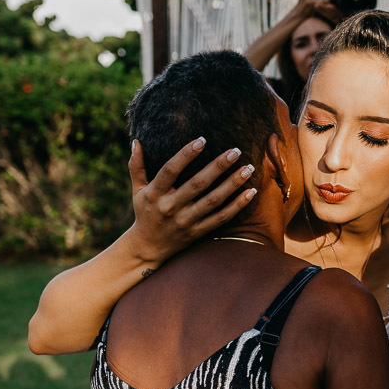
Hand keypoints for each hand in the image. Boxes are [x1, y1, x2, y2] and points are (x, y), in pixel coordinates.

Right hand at [123, 138, 256, 266]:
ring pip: (213, 201)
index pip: (170, 170)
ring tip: (248, 169)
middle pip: (197, 184)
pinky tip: (251, 192)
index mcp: (155, 193)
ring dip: (232, 184)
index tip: (202, 140)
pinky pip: (221, 218)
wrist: (148, 248)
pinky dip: (238, 205)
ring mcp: (186, 221)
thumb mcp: (137, 190)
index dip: (185, 155)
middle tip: (236, 151)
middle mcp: (171, 207)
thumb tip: (137, 141)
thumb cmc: (145, 212)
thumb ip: (137, 166)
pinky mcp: (198, 231)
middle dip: (218, 166)